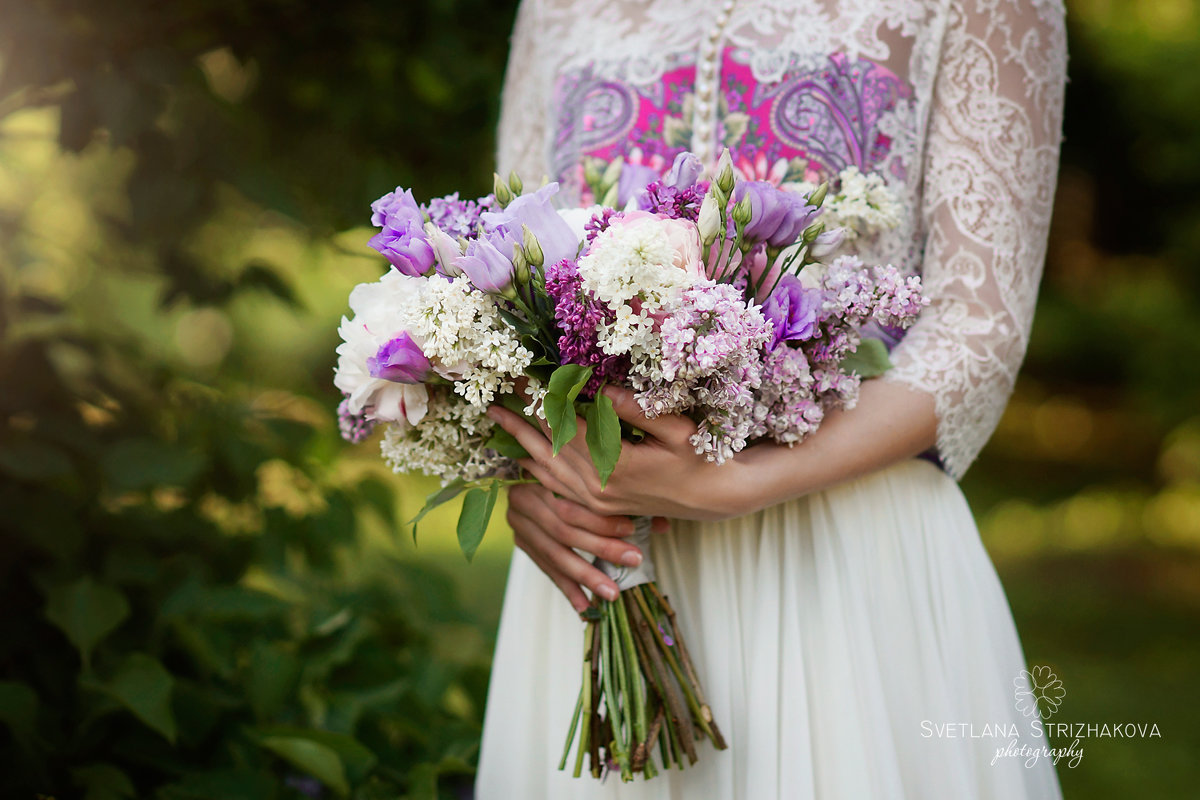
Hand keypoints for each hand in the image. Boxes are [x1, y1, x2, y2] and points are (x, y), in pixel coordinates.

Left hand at [488, 386, 769, 520]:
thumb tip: (603, 389)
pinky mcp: (599, 505)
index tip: (524, 377)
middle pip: (548, 448)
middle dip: (520, 420)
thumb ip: (638, 410)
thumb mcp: (676, 429)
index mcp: (614, 465)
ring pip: (547, 470)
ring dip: (520, 444)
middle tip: (496, 395)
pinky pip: (558, 487)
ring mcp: (596, 499)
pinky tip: (523, 456)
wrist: (713, 497)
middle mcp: (598, 486)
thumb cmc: (701, 456)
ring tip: (499, 421)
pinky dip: (537, 469)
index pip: (567, 426)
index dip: (543, 400)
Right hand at [506, 482, 667, 612]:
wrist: (530, 472)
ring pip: (555, 555)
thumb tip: (662, 525)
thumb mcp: (594, 477)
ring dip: (586, 576)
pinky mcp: (521, 541)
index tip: (631, 529)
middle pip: (564, 531)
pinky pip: (546, 569)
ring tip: (612, 593)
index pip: (571, 503)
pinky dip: (568, 588)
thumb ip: (624, 498)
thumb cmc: (575, 473)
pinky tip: (585, 607)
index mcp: (541, 476)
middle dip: (601, 548)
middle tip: (632, 560)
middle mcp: (524, 500)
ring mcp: (519, 523)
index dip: (600, 519)